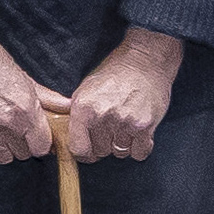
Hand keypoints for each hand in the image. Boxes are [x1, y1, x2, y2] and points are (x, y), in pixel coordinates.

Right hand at [0, 17, 55, 167]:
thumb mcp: (26, 78)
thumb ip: (48, 98)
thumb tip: (67, 106)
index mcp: (25, 109)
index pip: (42, 146)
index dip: (42, 142)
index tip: (38, 136)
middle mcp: (8, 122)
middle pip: (24, 153)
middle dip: (25, 144)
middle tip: (20, 130)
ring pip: (5, 158)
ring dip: (6, 149)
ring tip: (4, 134)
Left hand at [64, 28, 184, 164]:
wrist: (146, 60)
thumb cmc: (115, 74)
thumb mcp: (86, 89)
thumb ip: (77, 116)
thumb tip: (67, 141)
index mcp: (83, 108)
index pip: (78, 149)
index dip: (84, 152)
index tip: (89, 150)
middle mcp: (102, 115)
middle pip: (101, 152)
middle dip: (105, 144)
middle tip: (112, 127)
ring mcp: (124, 121)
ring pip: (120, 153)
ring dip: (123, 144)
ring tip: (126, 124)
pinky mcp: (144, 125)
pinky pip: (139, 153)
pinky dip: (140, 146)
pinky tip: (138, 131)